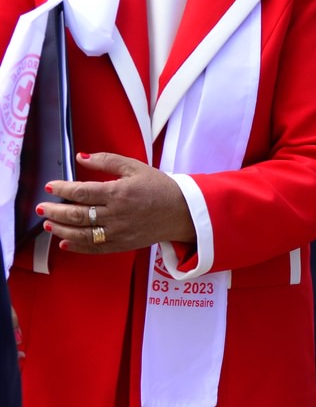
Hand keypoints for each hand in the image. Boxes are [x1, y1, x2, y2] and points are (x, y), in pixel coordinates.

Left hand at [39, 152, 196, 253]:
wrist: (183, 211)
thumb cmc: (160, 188)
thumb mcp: (136, 167)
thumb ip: (107, 161)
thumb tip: (81, 157)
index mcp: (119, 193)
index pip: (81, 192)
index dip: (62, 189)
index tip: (50, 186)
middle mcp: (116, 214)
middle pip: (77, 214)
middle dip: (55, 211)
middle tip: (42, 207)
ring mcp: (118, 232)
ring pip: (81, 234)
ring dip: (61, 230)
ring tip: (48, 224)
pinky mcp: (122, 244)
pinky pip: (94, 249)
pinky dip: (77, 247)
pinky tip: (64, 243)